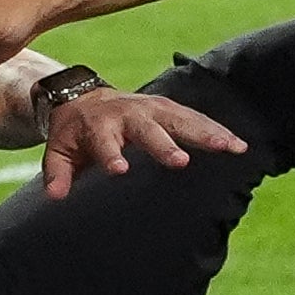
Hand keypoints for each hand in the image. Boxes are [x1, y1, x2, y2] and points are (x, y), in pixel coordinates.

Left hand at [40, 84, 244, 199]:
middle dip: (163, 144)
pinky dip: (216, 130)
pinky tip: (239, 145)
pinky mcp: (169, 108)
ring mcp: (151, 108)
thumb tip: (56, 197)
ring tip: (231, 148)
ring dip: (205, 133)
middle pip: (147, 129)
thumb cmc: (74, 132)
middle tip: (180, 161)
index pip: (104, 142)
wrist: (82, 98)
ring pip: (180, 119)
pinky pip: (195, 118)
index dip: (110, 155)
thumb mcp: (59, 149)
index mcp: (98, 125)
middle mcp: (128, 113)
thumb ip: (58, 172)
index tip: (120, 170)